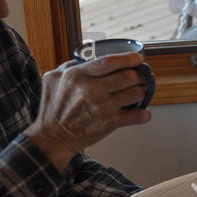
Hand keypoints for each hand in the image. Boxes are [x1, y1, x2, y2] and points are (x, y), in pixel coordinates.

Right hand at [26, 52, 150, 169]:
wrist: (53, 137)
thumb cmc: (53, 109)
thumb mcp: (53, 78)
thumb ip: (71, 65)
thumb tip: (89, 58)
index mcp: (77, 75)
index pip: (109, 62)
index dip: (128, 58)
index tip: (137, 58)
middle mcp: (91, 90)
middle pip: (128, 76)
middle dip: (139, 75)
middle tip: (140, 76)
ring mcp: (102, 107)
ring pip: (136, 93)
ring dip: (142, 91)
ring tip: (140, 91)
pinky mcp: (110, 123)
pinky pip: (136, 116)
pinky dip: (143, 114)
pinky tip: (142, 112)